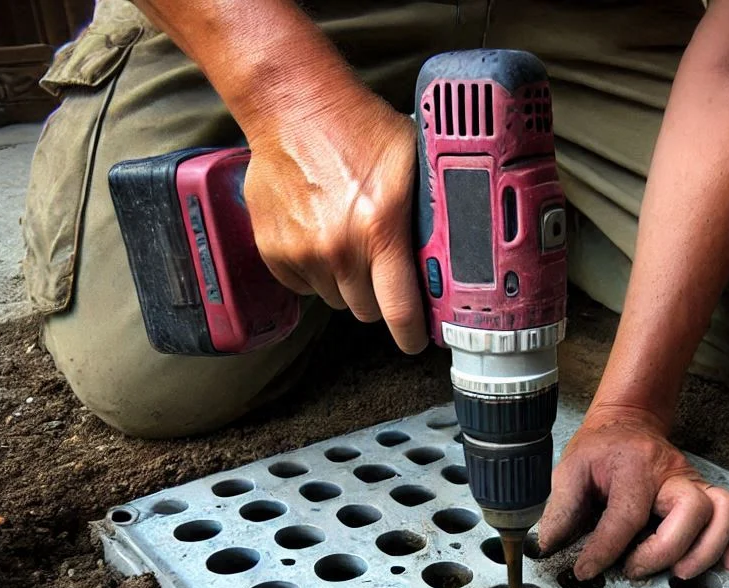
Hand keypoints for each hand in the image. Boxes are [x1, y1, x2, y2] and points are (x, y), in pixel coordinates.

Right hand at [242, 85, 426, 353]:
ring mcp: (302, 253)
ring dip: (346, 282)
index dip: (413, 334)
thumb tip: (455, 250)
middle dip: (379, 297)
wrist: (292, 106)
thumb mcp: (413, 161)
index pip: (400, 310)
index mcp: (379, 229)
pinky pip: (304, 287)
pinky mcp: (273, 252)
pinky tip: (321, 237)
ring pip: (336, 299)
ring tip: (349, 241)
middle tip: (382, 265)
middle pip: (367, 311)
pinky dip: (315, 272)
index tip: (417, 340)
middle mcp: (339, 248)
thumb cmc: (357, 127)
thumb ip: (430, 211)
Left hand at [539, 404, 728, 580]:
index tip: (586, 571)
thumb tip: (546, 546)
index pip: (626, 514)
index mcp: (634, 466)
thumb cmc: (600, 450)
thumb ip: (560, 507)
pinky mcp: (708, 496)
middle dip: (665, 550)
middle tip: (635, 569)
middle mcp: (671, 474)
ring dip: (708, 549)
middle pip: (691, 511)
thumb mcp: (570, 468)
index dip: (606, 549)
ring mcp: (695, 484)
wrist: (628, 423)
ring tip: (682, 574)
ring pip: (724, 512)